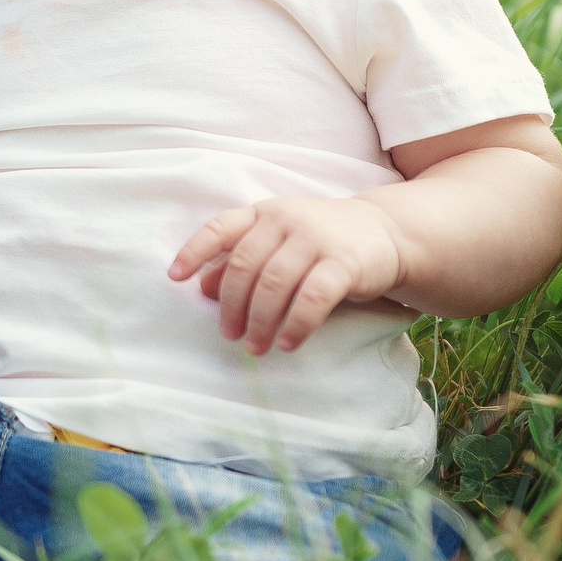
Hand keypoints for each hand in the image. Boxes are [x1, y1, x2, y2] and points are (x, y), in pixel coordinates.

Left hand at [166, 196, 407, 354]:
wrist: (386, 232)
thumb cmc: (319, 241)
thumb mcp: (277, 243)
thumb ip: (240, 261)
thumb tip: (201, 287)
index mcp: (262, 213)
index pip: (220, 228)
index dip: (194, 251)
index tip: (175, 278)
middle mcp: (285, 220)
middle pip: (245, 265)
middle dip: (231, 304)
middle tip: (228, 334)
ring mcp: (315, 239)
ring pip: (275, 283)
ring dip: (261, 321)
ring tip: (255, 347)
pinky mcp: (345, 262)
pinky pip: (313, 297)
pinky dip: (296, 323)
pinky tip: (288, 343)